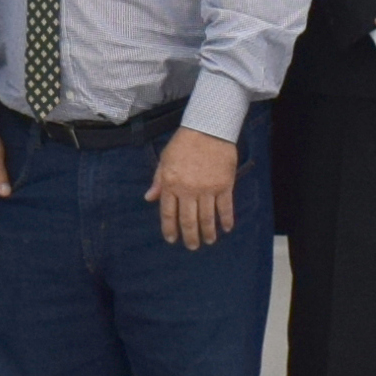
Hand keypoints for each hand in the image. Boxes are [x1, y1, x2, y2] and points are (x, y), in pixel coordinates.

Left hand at [151, 128, 243, 250]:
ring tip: (208, 241)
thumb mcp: (165, 160)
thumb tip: (149, 198)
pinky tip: (226, 228)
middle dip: (190, 236)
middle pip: (188, 220)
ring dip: (208, 233)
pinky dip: (226, 220)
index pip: (168, 213)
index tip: (172, 239)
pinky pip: (225, 207)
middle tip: (192, 246)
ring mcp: (207, 188)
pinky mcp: (224, 185)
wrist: (208, 128)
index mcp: (171, 184)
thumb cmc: (184, 143)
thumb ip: (158, 181)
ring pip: (207, 218)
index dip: (169, 228)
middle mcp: (188, 189)